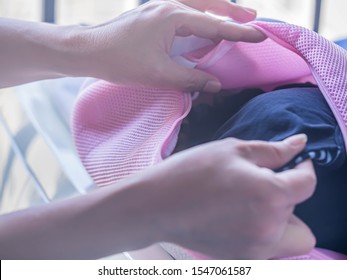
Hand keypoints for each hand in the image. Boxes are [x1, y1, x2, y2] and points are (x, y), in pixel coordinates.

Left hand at [77, 0, 265, 91]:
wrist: (89, 50)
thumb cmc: (120, 61)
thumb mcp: (159, 74)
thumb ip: (191, 79)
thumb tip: (216, 84)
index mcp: (173, 16)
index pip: (214, 25)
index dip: (239, 33)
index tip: (260, 35)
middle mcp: (169, 6)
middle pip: (209, 7)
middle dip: (232, 14)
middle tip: (253, 19)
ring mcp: (159, 9)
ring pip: (196, 8)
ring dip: (216, 13)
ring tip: (234, 19)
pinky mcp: (153, 16)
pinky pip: (183, 14)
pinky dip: (199, 19)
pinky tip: (202, 27)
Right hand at [143, 134, 315, 258]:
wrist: (156, 205)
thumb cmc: (191, 172)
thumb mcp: (232, 150)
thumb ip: (273, 150)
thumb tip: (301, 144)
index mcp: (270, 195)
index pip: (307, 183)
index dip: (304, 168)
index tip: (293, 162)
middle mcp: (269, 228)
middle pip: (299, 212)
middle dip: (287, 195)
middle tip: (261, 183)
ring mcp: (256, 249)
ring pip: (290, 235)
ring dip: (279, 217)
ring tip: (249, 202)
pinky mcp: (241, 258)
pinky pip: (269, 246)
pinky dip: (262, 230)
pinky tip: (235, 215)